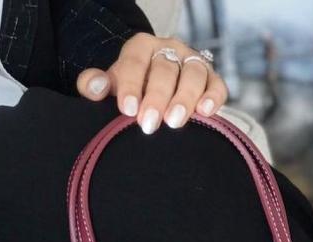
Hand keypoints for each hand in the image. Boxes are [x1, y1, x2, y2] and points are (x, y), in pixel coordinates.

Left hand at [77, 33, 227, 133]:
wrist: (154, 89)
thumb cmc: (131, 90)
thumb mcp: (110, 85)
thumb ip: (94, 85)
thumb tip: (94, 88)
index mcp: (141, 47)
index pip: (136, 62)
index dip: (131, 85)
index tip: (127, 109)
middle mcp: (169, 50)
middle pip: (165, 69)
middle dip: (157, 97)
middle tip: (148, 123)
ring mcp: (192, 63)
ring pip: (193, 74)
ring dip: (185, 97)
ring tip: (174, 121)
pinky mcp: (211, 79)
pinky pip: (217, 85)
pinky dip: (213, 97)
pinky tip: (206, 112)